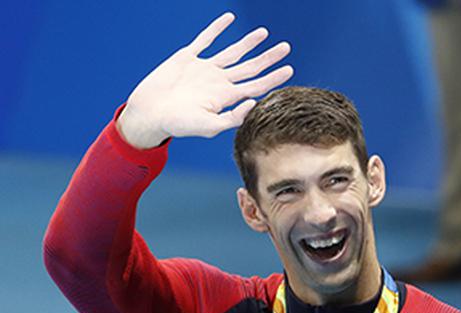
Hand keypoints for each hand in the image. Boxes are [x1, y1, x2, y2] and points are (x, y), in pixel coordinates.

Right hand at [117, 12, 292, 148]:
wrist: (150, 113)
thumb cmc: (178, 125)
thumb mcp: (208, 126)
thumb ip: (232, 117)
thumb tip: (253, 103)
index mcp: (227, 97)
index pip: (257, 85)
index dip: (274, 77)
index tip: (289, 68)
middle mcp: (219, 81)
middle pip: (251, 67)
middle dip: (269, 57)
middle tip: (286, 47)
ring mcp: (205, 69)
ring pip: (233, 52)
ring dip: (248, 42)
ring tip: (264, 33)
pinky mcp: (188, 58)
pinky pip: (205, 39)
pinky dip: (217, 28)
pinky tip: (229, 18)